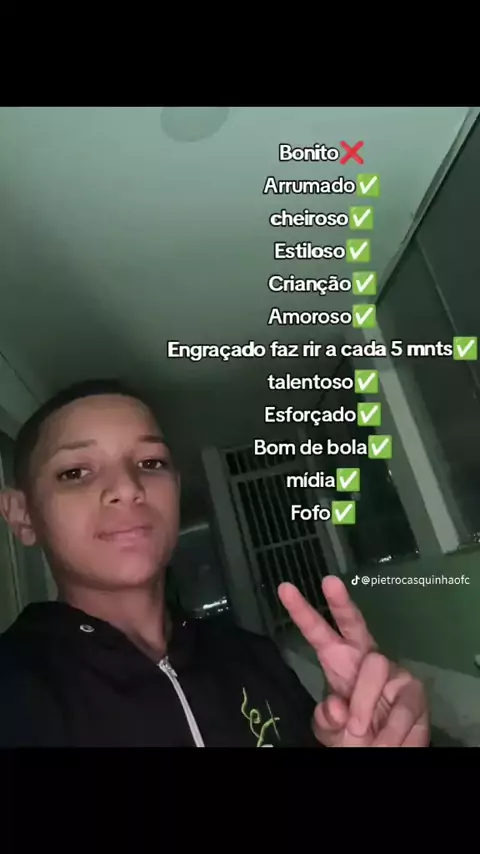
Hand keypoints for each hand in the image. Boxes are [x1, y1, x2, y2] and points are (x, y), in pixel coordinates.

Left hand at [278, 576, 428, 746]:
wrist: (386, 753)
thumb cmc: (354, 733)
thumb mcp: (332, 731)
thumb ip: (327, 720)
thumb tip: (336, 706)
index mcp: (337, 661)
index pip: (318, 632)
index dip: (302, 612)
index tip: (284, 589)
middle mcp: (364, 657)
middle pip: (353, 623)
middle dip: (340, 602)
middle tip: (329, 582)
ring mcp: (392, 671)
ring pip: (375, 666)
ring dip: (364, 704)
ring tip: (359, 732)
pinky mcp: (412, 690)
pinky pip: (402, 705)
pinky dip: (390, 730)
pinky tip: (383, 743)